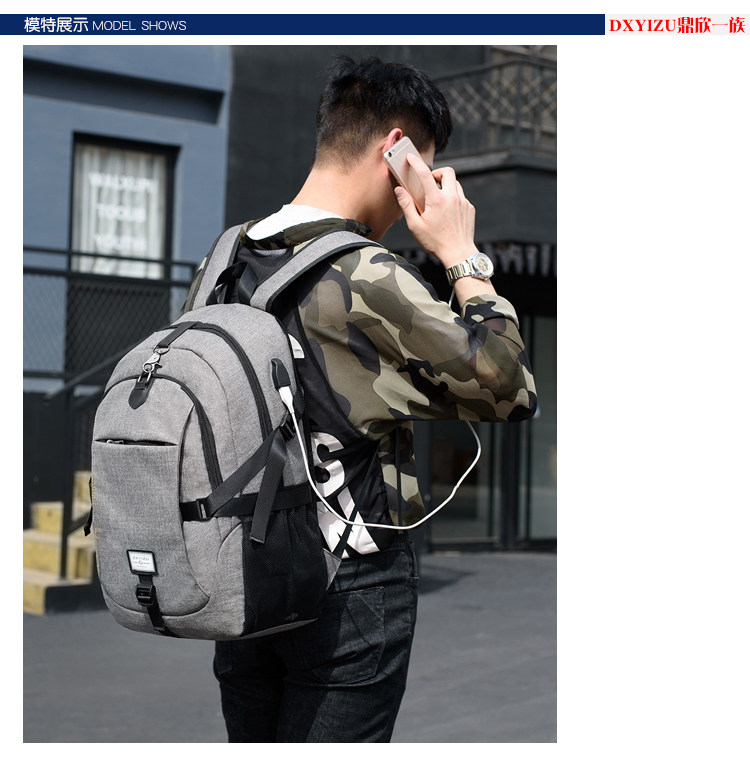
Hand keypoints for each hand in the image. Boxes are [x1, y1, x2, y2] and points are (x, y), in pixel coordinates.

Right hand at [394, 152, 479, 268]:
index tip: (410, 158)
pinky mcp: (470, 208)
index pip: (425, 174)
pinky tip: (447, 211)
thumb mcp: (415, 226)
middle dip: (437, 172)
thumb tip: (399, 191)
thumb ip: (407, 206)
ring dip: (445, 185)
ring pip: (455, 183)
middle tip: (430, 182)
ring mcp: (463, 202)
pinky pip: (461, 196)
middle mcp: (452, 197)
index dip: (416, 163)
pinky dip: (453, 198)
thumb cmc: (436, 242)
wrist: (459, 254)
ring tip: (437, 198)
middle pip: (448, 171)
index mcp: (436, 200)